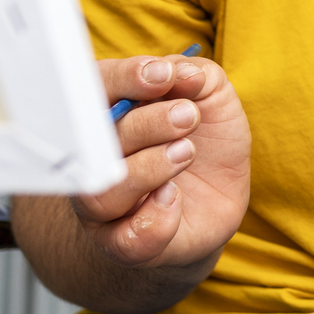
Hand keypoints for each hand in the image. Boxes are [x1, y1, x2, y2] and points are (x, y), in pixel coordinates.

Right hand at [73, 54, 251, 271]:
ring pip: (103, 192)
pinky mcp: (123, 242)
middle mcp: (98, 158)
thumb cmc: (207, 144)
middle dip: (146, 123)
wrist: (216, 203)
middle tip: (188, 116)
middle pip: (97, 139)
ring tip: (186, 153)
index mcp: (114, 113)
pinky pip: (127, 239)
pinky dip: (156, 219)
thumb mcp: (214, 101)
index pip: (97, 87)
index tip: (162, 75)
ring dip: (150, 168)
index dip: (124, 78)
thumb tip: (184, 71)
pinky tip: (175, 200)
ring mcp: (105, 204)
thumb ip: (198, 78)